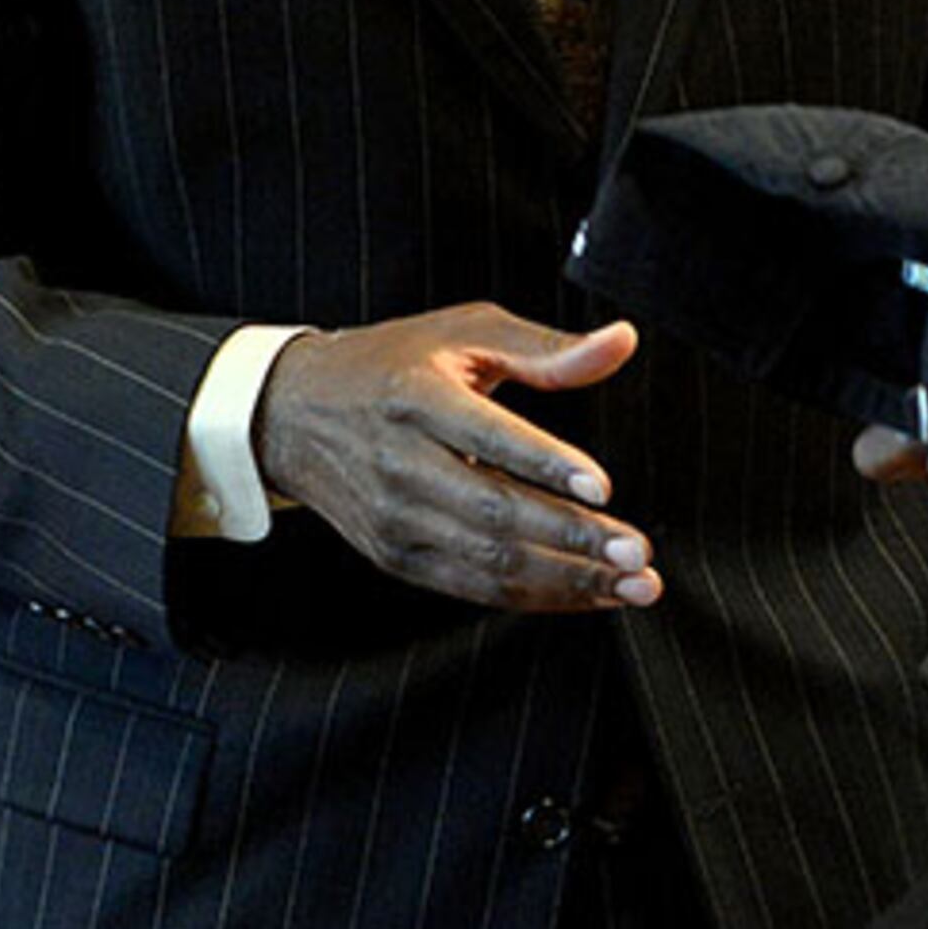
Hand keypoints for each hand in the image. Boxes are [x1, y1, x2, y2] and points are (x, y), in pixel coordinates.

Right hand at [255, 303, 658, 612]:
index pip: (488, 437)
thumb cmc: (389, 365)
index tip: (604, 488)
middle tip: (637, 551)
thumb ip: (546, 347)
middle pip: (495, 512)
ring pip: (489, 562)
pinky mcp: (397, 557)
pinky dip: (536, 595)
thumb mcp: (462, 333)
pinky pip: (474, 587)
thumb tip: (622, 341)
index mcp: (416, 399)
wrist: (291, 414)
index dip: (547, 466)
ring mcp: (395, 520)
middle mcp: (400, 464)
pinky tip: (587, 592)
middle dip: (573, 538)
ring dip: (568, 580)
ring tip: (632, 582)